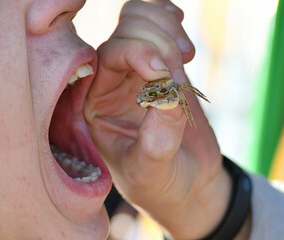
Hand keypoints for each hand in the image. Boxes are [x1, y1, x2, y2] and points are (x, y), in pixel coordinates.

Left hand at [85, 0, 232, 238]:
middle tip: (181, 76)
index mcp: (96, 105)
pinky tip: (184, 37)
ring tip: (187, 57)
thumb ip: (157, 139)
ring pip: (139, 20)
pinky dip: (171, 19)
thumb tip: (169, 95)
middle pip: (126, 31)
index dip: (137, 52)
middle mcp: (111, 83)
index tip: (166, 73)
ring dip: (166, 28)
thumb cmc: (159, 184)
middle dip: (159, 45)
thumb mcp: (151, 171)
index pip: (108, 57)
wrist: (185, 184)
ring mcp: (137, 72)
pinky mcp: (163, 69)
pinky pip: (159, 26)